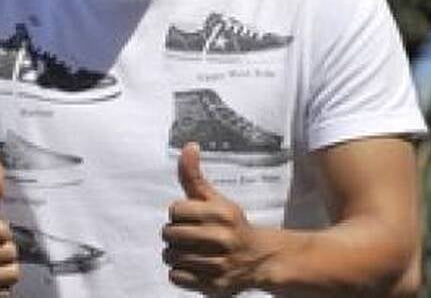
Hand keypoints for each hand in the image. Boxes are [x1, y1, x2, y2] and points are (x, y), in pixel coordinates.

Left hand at [162, 143, 278, 294]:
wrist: (261, 258)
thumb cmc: (231, 225)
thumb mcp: (215, 198)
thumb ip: (195, 175)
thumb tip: (188, 146)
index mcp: (221, 213)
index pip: (175, 209)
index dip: (179, 213)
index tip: (190, 217)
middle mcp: (222, 238)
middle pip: (170, 234)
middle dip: (174, 234)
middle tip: (187, 236)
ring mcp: (219, 264)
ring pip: (171, 256)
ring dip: (175, 254)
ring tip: (189, 250)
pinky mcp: (214, 285)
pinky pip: (177, 277)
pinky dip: (180, 272)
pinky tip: (193, 265)